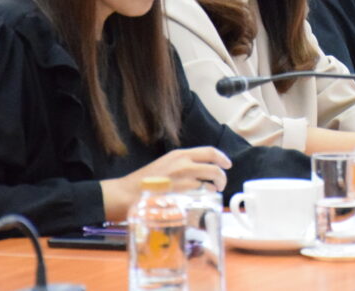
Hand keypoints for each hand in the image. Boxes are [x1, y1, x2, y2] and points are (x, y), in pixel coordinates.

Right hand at [100, 146, 231, 219]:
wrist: (126, 193)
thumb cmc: (145, 181)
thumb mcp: (165, 164)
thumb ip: (183, 164)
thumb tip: (201, 169)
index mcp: (180, 155)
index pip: (209, 152)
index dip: (222, 158)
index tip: (227, 164)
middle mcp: (184, 165)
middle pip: (215, 169)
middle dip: (222, 178)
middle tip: (220, 185)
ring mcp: (183, 181)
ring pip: (210, 185)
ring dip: (213, 190)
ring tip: (208, 195)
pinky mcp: (181, 197)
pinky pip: (201, 198)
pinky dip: (204, 201)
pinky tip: (199, 203)